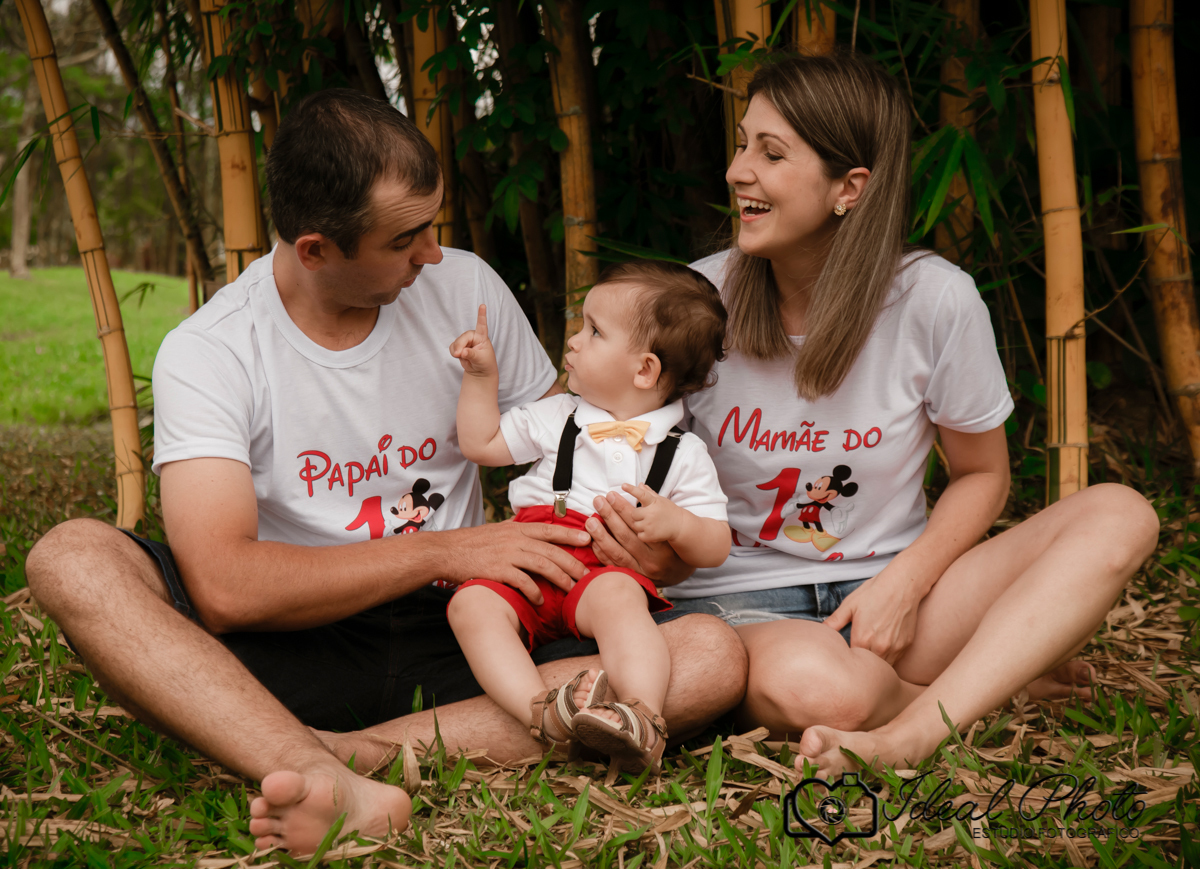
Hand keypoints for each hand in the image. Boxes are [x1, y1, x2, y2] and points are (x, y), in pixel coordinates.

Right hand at [442, 519, 589, 604]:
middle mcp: (515, 539)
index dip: (570, 535)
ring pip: (543, 565)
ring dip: (560, 578)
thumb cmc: (471, 542)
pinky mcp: (498, 570)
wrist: (446, 551)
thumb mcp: (496, 530)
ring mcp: (507, 554)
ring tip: (571, 588)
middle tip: (585, 574)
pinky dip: (534, 592)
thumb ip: (514, 531)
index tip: (588, 540)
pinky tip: (540, 600)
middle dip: (572, 563)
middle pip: (551, 551)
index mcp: (516, 528)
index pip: (549, 530)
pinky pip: (523, 582)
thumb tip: (527, 529)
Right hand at [449, 304, 496, 377]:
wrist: (479, 371)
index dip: (481, 315)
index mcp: (482, 337)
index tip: (483, 305)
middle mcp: (473, 336)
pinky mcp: (459, 346)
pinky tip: (459, 356)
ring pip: (456, 343)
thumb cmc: (485, 363)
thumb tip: (462, 352)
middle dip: (459, 346)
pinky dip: (453, 353)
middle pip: (463, 337)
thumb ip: (471, 355)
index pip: (482, 325)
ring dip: (456, 351)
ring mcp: (465, 341)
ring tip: (463, 357)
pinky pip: (452, 347)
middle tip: (459, 355)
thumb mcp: (481, 359)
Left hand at [586, 491, 692, 584]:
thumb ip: (654, 510)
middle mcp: (652, 559)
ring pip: (617, 552)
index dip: (623, 508)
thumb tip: (640, 487)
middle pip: (626, 536)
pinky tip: (593, 541)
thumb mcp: (669, 528)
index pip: (639, 524)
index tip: (611, 495)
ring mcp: (641, 571)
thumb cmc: (673, 547)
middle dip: (610, 516)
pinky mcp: (633, 578)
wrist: (679, 575)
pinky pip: (614, 566)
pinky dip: (602, 554)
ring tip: (590, 521)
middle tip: (598, 501)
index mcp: (662, 544)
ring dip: (601, 535)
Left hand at [622, 483, 682, 543]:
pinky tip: (651, 531)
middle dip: (638, 515)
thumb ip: (648, 492)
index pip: (641, 494)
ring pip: (634, 524)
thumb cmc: (669, 511)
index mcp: (654, 502)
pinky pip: (639, 535)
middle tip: (646, 516)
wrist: (680, 526)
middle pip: (633, 513)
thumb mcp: (660, 500)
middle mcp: (651, 513)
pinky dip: (643, 534)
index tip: (624, 485)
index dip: (632, 489)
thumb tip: (640, 484)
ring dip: (639, 525)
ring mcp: (650, 525)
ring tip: (650, 524)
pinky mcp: (650, 535)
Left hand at [821, 560, 925, 664]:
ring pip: (882, 667)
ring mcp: (894, 648)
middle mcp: (879, 647)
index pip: (851, 660)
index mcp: (862, 639)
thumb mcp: (849, 605)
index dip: (847, 658)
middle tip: (855, 658)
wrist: (902, 586)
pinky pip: (895, 660)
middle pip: (867, 667)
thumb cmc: (874, 593)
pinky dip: (887, 658)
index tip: (844, 655)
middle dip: (860, 664)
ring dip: (874, 664)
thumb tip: (820, 631)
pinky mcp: (905, 646)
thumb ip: (834, 622)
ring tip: (868, 655)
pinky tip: (881, 649)